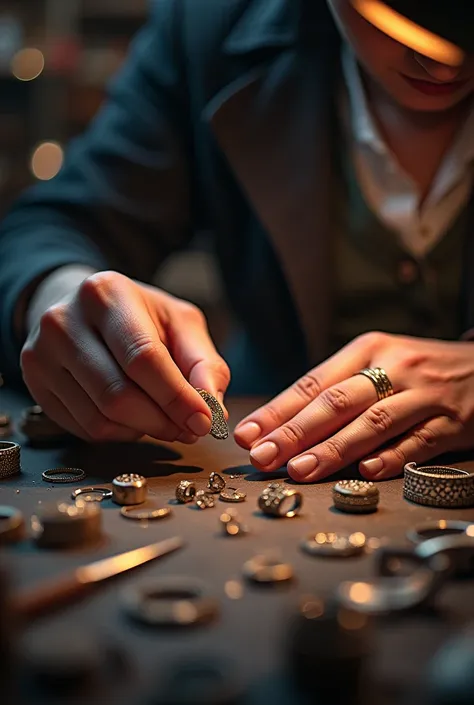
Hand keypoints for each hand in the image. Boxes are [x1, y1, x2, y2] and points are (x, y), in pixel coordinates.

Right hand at [21, 271, 229, 442]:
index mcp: (106, 293)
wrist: (83, 310)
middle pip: (118, 394)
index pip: (143, 357)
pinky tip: (132, 417)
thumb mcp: (180, 323)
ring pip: (100, 418)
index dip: (176, 397)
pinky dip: (119, 433)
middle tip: (188, 428)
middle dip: (162, 421)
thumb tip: (212, 407)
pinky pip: (84, 428)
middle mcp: (64, 321)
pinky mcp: (35, 382)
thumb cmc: (139, 316)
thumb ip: (204, 362)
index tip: (203, 422)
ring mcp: (41, 353)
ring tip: (163, 419)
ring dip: (142, 430)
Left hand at [234, 332, 473, 481]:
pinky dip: (391, 458)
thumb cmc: (421, 369)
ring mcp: (424, 395)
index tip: (247, 432)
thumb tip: (284, 423)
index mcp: (367, 350)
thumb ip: (340, 388)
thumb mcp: (380, 362)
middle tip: (262, 455)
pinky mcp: (453, 421)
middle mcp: (393, 367)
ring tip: (299, 469)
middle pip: (336, 402)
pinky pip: (418, 442)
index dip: (277, 410)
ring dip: (333, 449)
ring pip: (372, 423)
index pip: (313, 383)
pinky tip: (365, 472)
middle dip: (293, 432)